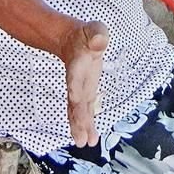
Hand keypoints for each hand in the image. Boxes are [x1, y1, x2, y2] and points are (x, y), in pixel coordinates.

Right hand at [60, 22, 108, 146]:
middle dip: (78, 120)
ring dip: (81, 127)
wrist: (73, 41)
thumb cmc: (85, 35)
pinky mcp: (85, 94)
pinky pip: (85, 111)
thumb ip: (97, 34)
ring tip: (84, 143)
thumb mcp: (94, 29)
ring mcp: (80, 89)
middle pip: (75, 103)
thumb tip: (100, 41)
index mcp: (77, 67)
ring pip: (78, 111)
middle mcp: (76, 82)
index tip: (74, 100)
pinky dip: (86, 124)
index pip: (74, 80)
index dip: (74, 90)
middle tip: (81, 139)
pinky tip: (90, 139)